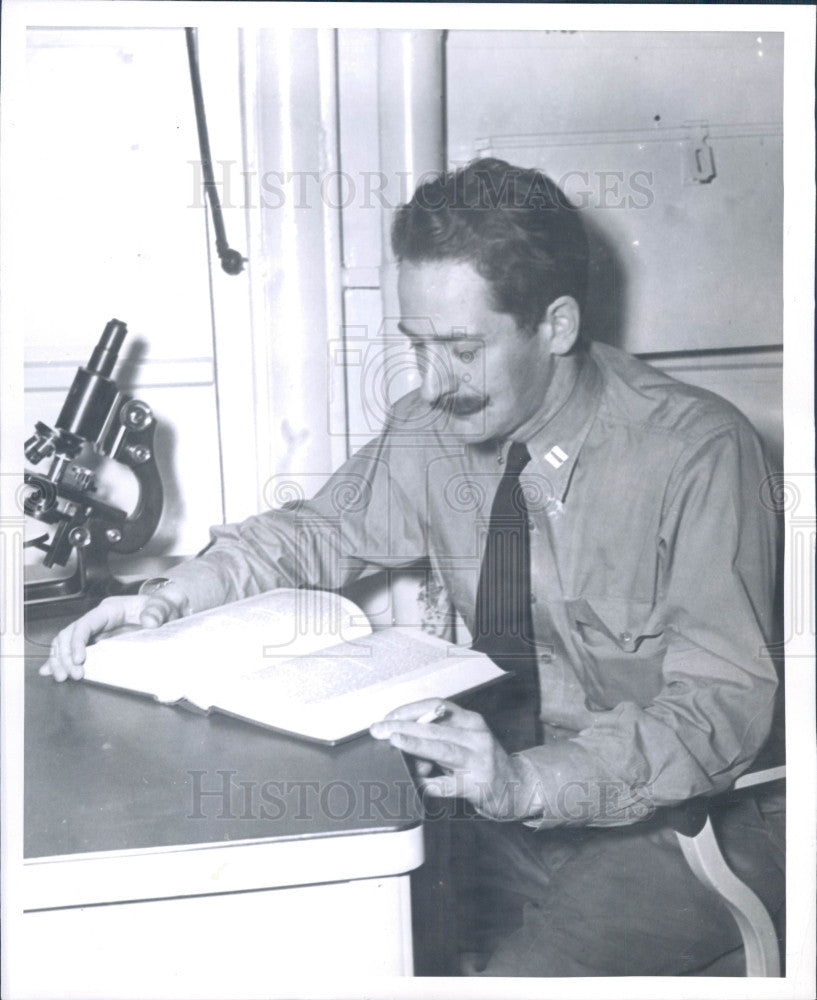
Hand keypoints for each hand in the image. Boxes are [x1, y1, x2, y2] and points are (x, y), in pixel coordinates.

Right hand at [40, 585, 188, 681]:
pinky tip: (50, 671)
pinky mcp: (99, 642)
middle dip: (66, 655)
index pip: (85, 623)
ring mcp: (97, 632)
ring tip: (62, 677)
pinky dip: (61, 660)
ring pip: (66, 642)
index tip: (80, 659)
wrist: (169, 608)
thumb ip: (158, 610)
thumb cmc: (164, 604)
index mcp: (111, 610)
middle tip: (74, 675)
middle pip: (70, 634)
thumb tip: (150, 622)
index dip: (78, 641)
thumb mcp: (166, 604)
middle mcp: (99, 620)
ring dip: (60, 660)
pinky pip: (74, 650)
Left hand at [369, 699, 536, 820]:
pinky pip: (447, 784)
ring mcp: (479, 760)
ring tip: (395, 741)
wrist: (517, 787)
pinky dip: (428, 783)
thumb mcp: (465, 741)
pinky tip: (416, 782)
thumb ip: (439, 738)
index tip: (389, 716)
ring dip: (416, 744)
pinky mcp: (478, 785)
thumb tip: (404, 741)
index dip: (411, 709)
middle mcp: (477, 736)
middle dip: (403, 726)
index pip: (437, 706)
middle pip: (435, 726)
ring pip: (443, 749)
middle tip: (379, 729)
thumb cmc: (482, 762)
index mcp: (471, 721)